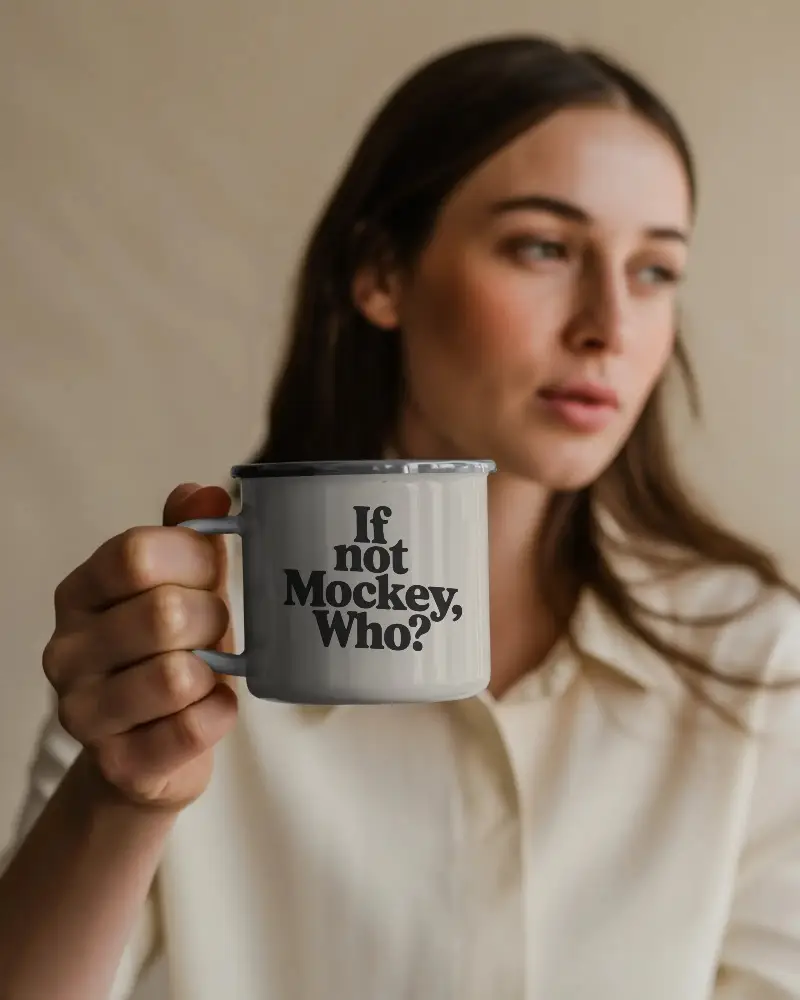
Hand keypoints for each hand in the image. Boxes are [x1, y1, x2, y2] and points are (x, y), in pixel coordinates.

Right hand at [42, 484, 238, 810]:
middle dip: (213, 619)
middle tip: (215, 631)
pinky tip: (212, 708)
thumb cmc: (172, 654)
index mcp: (80, 594)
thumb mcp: (181, 586)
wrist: (151, 753)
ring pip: (177, 676)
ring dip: (215, 670)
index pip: (136, 554)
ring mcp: (83, 713)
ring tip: (210, 671)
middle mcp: (67, 651)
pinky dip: (219, 714)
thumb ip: (188, 536)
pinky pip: (192, 729)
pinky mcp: (118, 764)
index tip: (213, 571)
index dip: (195, 557)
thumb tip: (205, 492)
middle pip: (164, 614)